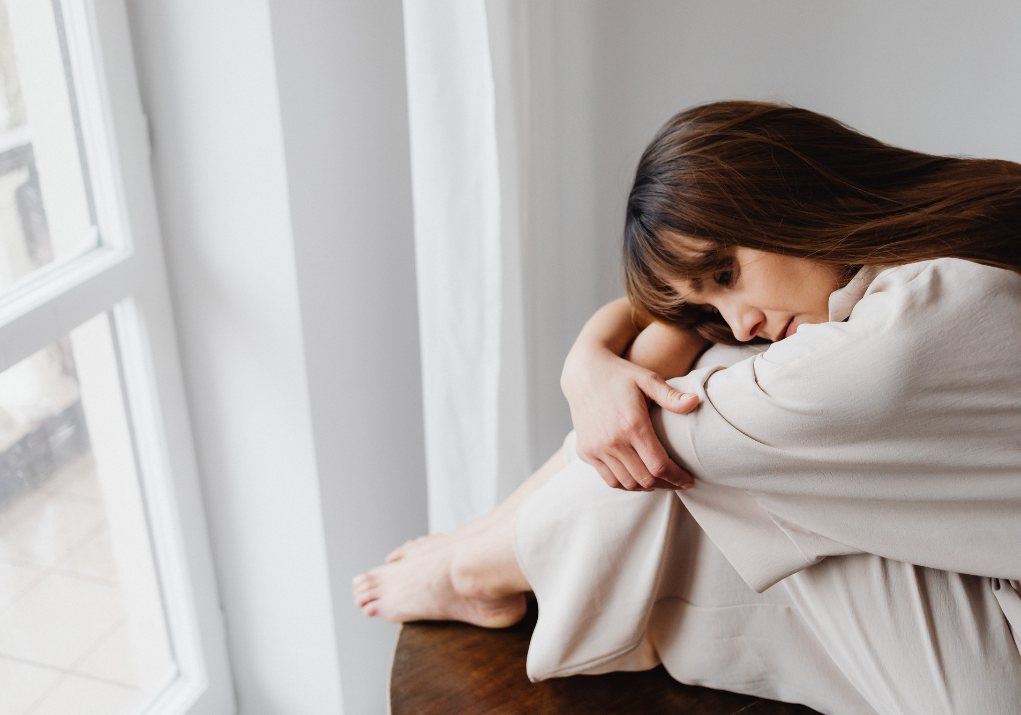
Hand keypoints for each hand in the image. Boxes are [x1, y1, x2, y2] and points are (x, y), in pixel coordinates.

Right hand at [562, 345, 699, 490]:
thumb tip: (696, 402)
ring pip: (627, 483)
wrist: (583, 373)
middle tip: (679, 482)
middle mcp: (612, 441)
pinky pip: (609, 479)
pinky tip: (639, 477)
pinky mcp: (585, 451)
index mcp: (632, 425)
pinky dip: (626, 483)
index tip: (689, 480)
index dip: (677, 478)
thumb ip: (671, 395)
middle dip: (667, 485)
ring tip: (661, 481)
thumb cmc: (620, 375)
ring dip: (647, 486)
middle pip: (645, 479)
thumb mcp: (647, 379)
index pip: (659, 466)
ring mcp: (596, 448)